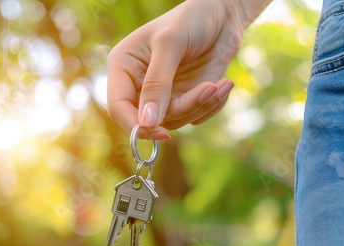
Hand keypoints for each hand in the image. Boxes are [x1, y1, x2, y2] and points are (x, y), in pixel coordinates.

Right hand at [107, 0, 257, 138]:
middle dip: (183, 109)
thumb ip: (157, 84)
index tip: (161, 132)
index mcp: (123, 68)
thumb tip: (147, 123)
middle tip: (209, 89)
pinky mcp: (185, 99)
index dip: (136, 125)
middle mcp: (139, 86)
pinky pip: (195, 118)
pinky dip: (212, 105)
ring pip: (175, 122)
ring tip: (220, 83)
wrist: (224, 15)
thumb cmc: (191, 19)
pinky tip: (222, 84)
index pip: (119, 108)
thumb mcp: (170, 44)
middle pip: (150, 121)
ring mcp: (163, 95)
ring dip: (202, 105)